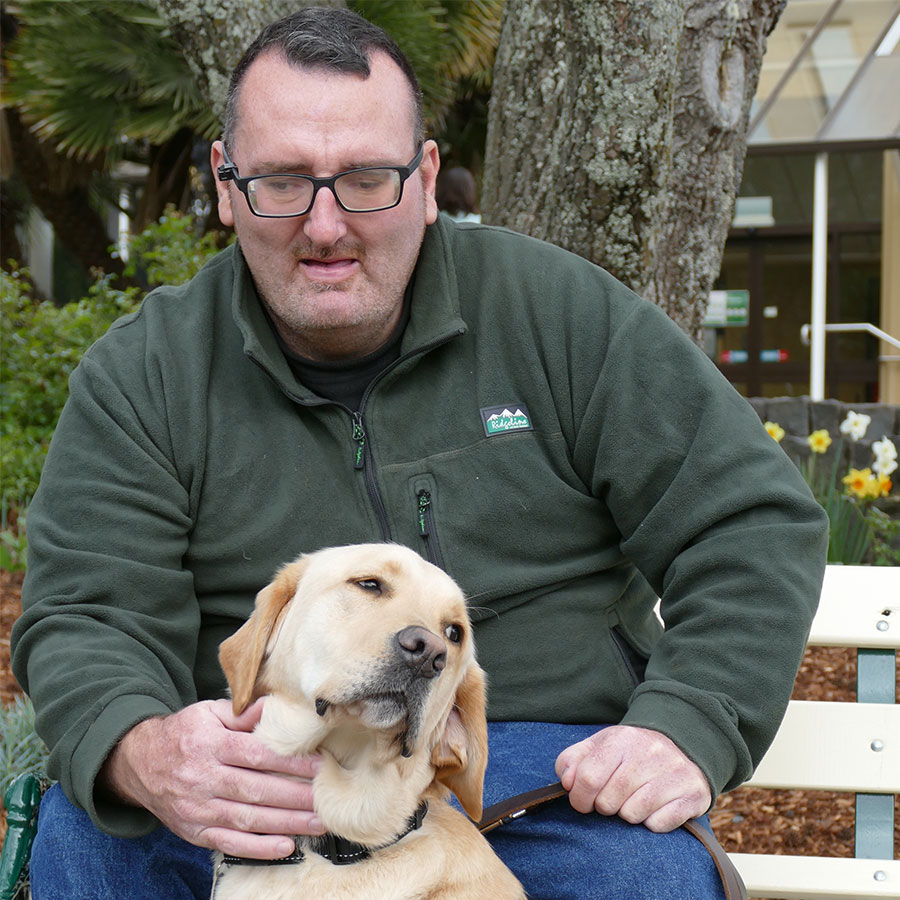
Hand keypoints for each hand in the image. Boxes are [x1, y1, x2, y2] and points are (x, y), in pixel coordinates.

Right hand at [101, 698, 323, 858]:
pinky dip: (258, 848)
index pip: (255, 755)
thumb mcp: (208, 713)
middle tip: (326, 799)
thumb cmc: (184, 733)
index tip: (318, 766)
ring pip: (247, 820)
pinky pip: (229, 844)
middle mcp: (202, 779)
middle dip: (295, 797)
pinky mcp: (195, 832)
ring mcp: (198, 809)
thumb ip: (242, 713)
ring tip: (318, 823)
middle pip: (255, 790)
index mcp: (209, 744)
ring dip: (286, 824)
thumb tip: (273, 707)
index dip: (289, 762)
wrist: (139, 763)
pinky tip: (286, 846)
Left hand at [555, 725, 710, 831]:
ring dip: (627, 815)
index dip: (579, 797)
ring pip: (632, 815)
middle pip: (609, 801)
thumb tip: (567, 782)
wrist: (683, 745)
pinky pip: (658, 825)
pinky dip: (652, 823)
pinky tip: (655, 808)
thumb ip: (572, 760)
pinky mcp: (693, 794)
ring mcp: (673, 773)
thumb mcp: (600, 746)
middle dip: (604, 807)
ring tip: (633, 801)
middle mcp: (649, 752)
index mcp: (621, 739)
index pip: (588, 777)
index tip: (583, 802)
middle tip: (612, 800)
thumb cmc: (631, 752)